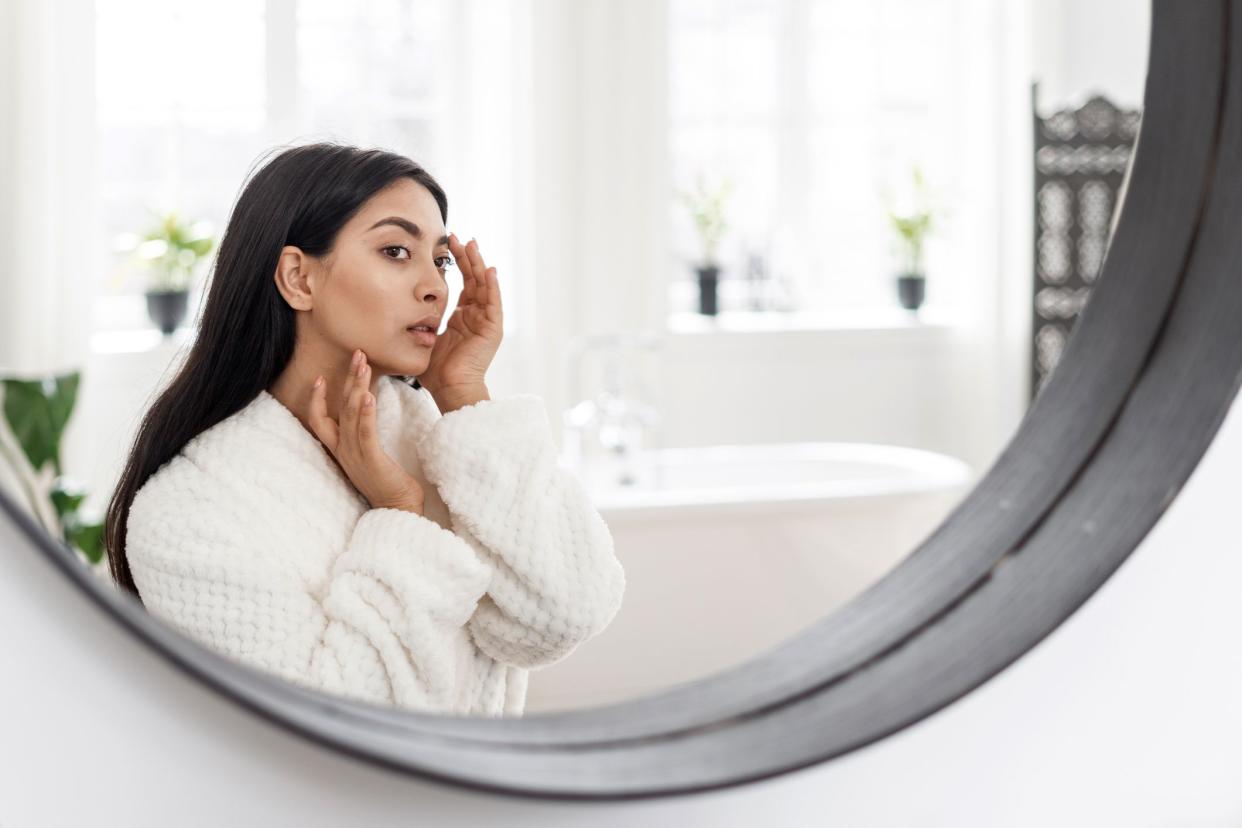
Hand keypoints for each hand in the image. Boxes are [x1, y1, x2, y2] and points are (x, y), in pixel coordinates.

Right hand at [308, 350, 424, 513]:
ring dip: (357, 387)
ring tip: (364, 365)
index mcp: (341, 449)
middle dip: (347, 379)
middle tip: (357, 354)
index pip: (318, 420)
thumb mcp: (370, 456)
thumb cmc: (388, 482)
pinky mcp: (371, 459)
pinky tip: (369, 396)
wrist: (397, 509)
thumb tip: (367, 413)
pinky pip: (365, 432)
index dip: (316, 399)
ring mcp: (355, 455)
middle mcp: (343, 450)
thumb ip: (364, 436)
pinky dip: (365, 413)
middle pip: (339, 408)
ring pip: (351, 414)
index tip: (320, 377)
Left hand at [417, 234, 502, 398]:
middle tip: (458, 237)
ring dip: (479, 265)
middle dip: (467, 257)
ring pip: (485, 286)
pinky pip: (494, 303)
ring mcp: (486, 322)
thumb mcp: (424, 339)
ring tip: (472, 245)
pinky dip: (493, 286)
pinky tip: (489, 270)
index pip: (463, 284)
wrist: (449, 389)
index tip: (447, 246)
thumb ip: (418, 324)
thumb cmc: (435, 371)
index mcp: (462, 318)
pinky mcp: (492, 329)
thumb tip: (394, 314)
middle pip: (474, 280)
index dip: (457, 264)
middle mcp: (476, 317)